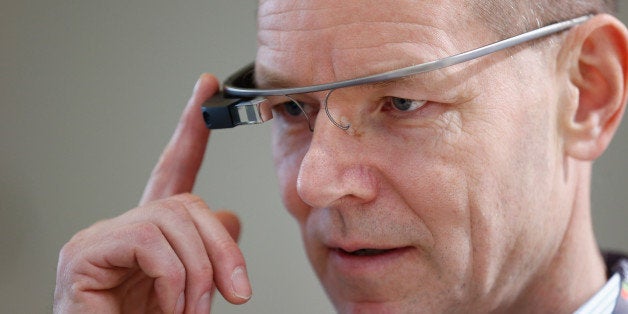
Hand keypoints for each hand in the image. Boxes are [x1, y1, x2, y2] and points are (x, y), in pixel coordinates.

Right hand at [53, 74, 251, 312]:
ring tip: (193, 311)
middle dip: (222, 248)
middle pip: (187, 203)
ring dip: (198, 272)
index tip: (207, 88)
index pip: (174, 168)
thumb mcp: (189, 288)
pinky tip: (169, 306)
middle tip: (237, 292)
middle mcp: (122, 226)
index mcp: (150, 233)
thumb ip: (206, 250)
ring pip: (171, 220)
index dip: (193, 130)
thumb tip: (231, 216)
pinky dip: (172, 278)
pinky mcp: (83, 254)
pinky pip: (148, 241)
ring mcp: (99, 237)